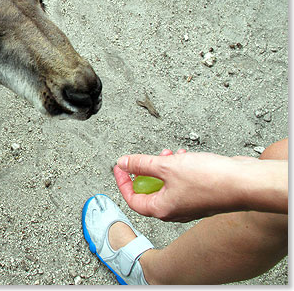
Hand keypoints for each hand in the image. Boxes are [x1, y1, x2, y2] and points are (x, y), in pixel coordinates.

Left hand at [114, 148, 259, 221]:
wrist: (245, 182)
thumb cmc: (210, 180)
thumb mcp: (166, 166)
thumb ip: (141, 164)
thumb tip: (123, 162)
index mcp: (162, 209)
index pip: (133, 199)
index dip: (122, 182)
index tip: (119, 166)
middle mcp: (175, 210)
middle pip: (149, 191)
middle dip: (145, 171)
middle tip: (144, 159)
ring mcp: (189, 203)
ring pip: (167, 184)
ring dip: (163, 167)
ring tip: (167, 154)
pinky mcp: (201, 194)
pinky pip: (181, 181)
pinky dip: (178, 168)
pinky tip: (183, 157)